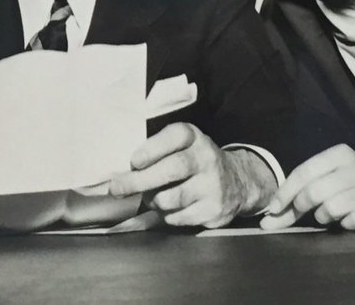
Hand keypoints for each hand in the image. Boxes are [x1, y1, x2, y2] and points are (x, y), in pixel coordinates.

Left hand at [106, 123, 270, 227]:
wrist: (237, 181)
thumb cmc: (194, 161)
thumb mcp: (180, 146)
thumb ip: (156, 151)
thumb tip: (120, 171)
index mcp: (194, 137)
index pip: (175, 136)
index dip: (152, 149)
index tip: (133, 161)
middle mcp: (206, 158)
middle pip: (172, 169)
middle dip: (140, 180)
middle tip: (117, 188)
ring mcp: (213, 185)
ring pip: (171, 198)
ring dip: (153, 200)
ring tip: (151, 197)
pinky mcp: (214, 210)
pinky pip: (178, 218)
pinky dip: (166, 215)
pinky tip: (169, 208)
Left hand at [259, 144, 354, 231]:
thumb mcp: (332, 176)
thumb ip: (301, 193)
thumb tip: (268, 221)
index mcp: (340, 154)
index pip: (304, 172)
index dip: (285, 192)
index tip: (273, 210)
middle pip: (314, 192)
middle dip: (300, 207)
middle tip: (301, 213)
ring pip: (329, 209)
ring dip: (324, 217)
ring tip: (331, 214)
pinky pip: (349, 224)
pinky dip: (344, 225)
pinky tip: (351, 218)